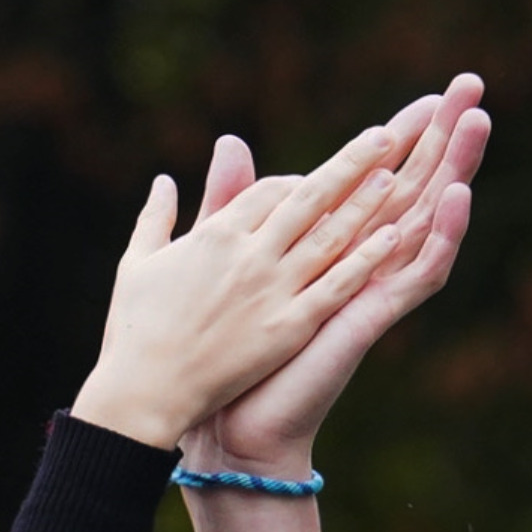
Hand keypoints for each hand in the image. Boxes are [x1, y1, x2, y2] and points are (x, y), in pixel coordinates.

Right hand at [68, 108, 427, 450]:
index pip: (267, 191)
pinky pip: (337, 285)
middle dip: (350, 164)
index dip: (295, 181)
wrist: (145, 393)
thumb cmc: (134, 331)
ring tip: (397, 177)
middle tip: (386, 137)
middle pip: (309, 197)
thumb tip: (165, 181)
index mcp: (214, 234)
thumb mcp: (139, 261)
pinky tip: (393, 238)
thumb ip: (157, 217)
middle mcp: (250, 253)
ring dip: (366, 202)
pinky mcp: (289, 325)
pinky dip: (365, 259)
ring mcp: (273, 289)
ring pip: (331, 234)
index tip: (315, 178)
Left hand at [182, 75, 488, 479]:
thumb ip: (235, 201)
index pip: (379, 178)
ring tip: (477, 121)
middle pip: (415, 188)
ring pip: (428, 221)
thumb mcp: (230, 259)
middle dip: (442, 137)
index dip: (404, 138)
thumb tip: (230, 141)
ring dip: (456, 170)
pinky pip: (417, 274)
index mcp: (331, 247)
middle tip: (470, 84)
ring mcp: (372, 290)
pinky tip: (457, 194)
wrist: (231, 425)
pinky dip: (440, 235)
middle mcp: (361, 263)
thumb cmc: (231, 353)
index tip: (426, 94)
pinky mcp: (371, 318)